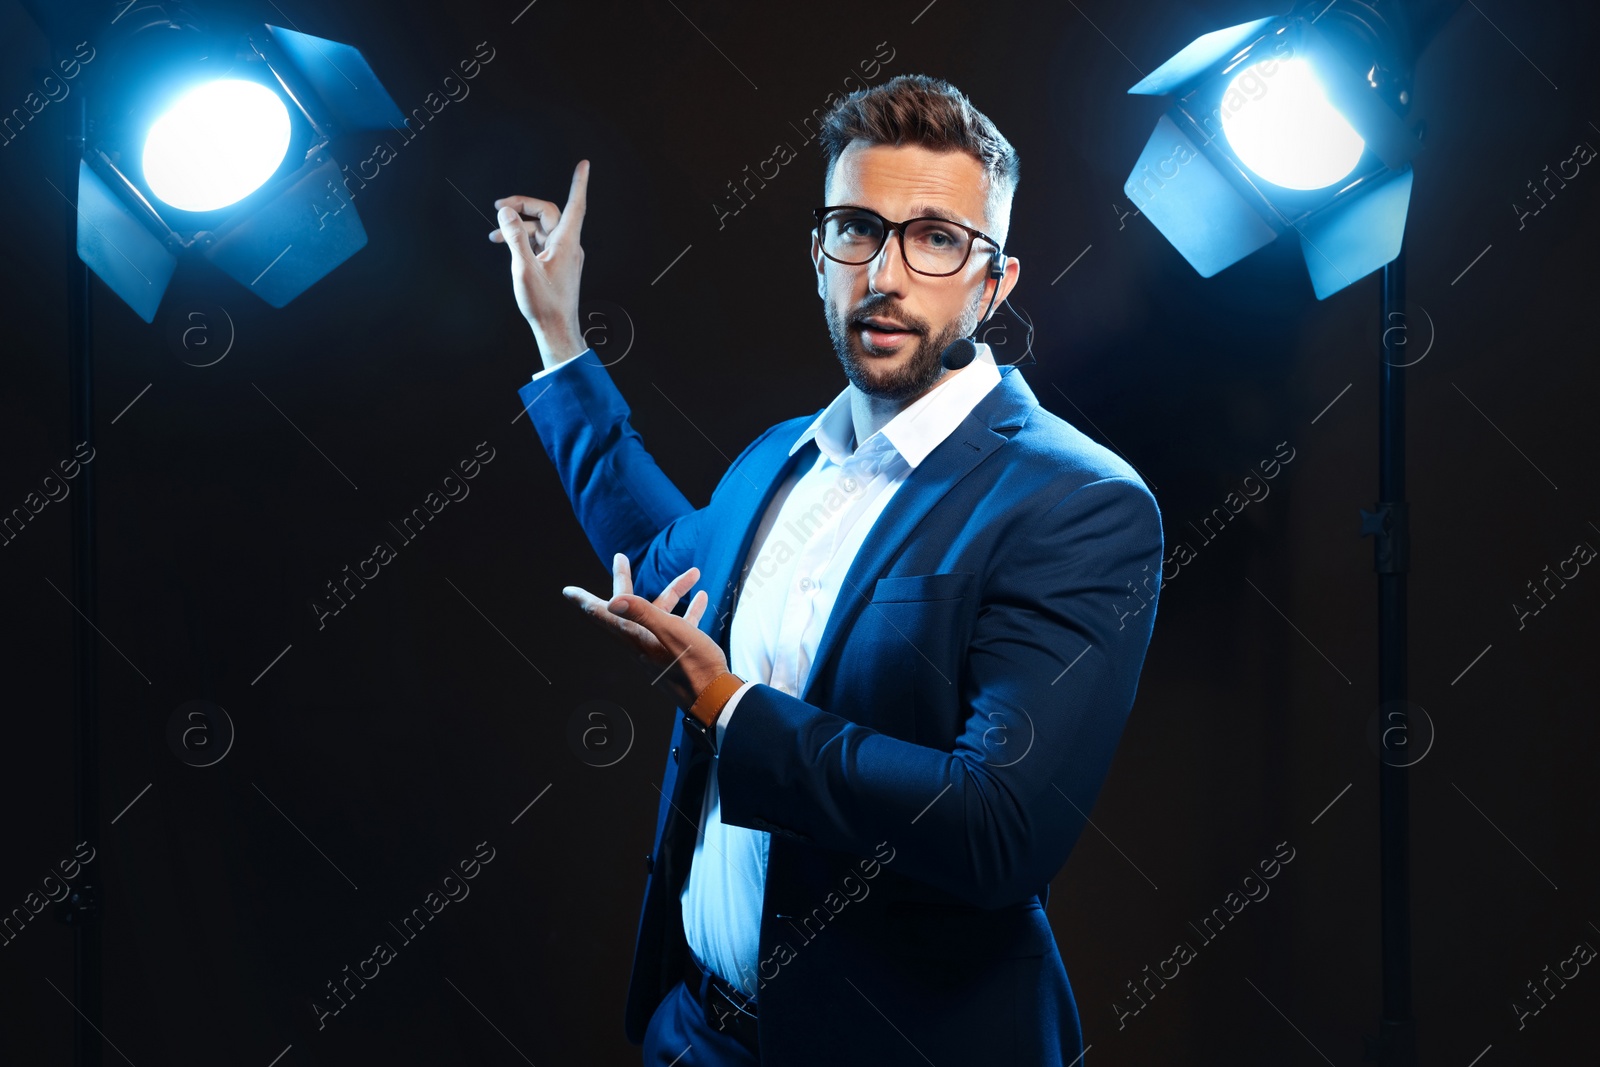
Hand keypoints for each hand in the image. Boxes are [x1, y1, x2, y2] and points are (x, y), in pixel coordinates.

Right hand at [491, 159, 588, 366]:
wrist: (555, 330)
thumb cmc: (544, 304)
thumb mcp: (523, 269)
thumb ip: (514, 238)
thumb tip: (505, 214)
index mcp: (566, 243)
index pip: (575, 205)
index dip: (578, 183)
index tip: (584, 165)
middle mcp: (568, 246)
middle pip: (547, 213)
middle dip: (523, 206)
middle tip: (498, 207)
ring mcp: (563, 255)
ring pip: (541, 229)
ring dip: (518, 226)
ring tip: (494, 234)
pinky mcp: (557, 264)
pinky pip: (541, 242)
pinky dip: (524, 240)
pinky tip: (508, 246)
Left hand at [562, 553, 732, 715]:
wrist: (716, 698)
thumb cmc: (695, 667)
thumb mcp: (671, 633)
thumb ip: (643, 615)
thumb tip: (612, 601)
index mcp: (637, 638)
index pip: (603, 615)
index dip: (584, 600)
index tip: (568, 590)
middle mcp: (644, 642)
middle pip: (628, 606)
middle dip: (624, 580)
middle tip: (620, 558)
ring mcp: (661, 648)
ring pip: (661, 612)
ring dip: (675, 591)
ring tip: (692, 574)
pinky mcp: (679, 653)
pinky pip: (679, 625)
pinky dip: (688, 610)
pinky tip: (700, 598)